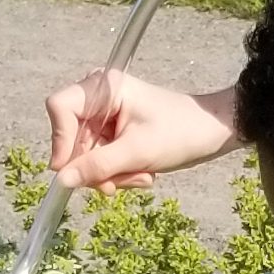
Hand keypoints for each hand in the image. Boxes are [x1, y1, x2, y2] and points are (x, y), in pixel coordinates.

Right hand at [44, 67, 239, 190]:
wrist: (212, 133)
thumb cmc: (181, 132)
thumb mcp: (137, 152)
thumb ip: (97, 165)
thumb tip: (62, 180)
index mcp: (104, 88)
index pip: (60, 107)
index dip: (60, 140)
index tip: (71, 171)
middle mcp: (99, 98)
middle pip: (71, 139)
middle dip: (96, 167)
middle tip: (117, 185)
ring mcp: (105, 117)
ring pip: (86, 156)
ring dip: (111, 175)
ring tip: (141, 175)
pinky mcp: (113, 133)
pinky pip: (100, 160)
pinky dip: (119, 173)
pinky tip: (141, 173)